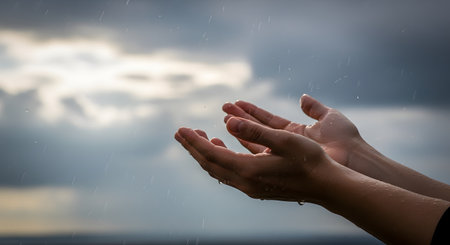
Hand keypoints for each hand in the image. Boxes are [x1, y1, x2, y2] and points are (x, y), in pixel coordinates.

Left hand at [174, 117, 333, 202]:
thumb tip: (228, 122)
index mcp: (247, 170)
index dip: (194, 141)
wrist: (326, 186)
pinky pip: (229, 173)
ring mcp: (250, 187)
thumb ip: (255, 131)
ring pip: (218, 169)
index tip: (181, 129)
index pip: (211, 154)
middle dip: (193, 148)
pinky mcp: (257, 187)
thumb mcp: (284, 140)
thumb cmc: (309, 161)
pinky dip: (220, 159)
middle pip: (209, 164)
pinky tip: (222, 147)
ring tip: (198, 138)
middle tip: (181, 133)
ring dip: (206, 153)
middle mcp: (244, 182)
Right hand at [222, 94, 363, 166]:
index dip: (251, 111)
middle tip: (222, 109)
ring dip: (238, 130)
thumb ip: (314, 108)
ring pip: (254, 141)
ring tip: (223, 120)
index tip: (235, 102)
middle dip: (239, 119)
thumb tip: (303, 97)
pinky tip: (231, 134)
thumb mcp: (329, 118)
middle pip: (257, 130)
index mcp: (296, 132)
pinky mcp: (282, 165)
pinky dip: (245, 142)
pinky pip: (259, 151)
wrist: (353, 161)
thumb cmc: (345, 140)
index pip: (267, 120)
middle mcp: (286, 145)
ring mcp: (283, 156)